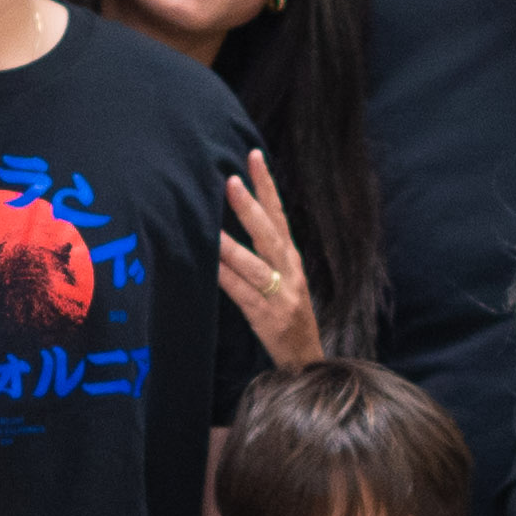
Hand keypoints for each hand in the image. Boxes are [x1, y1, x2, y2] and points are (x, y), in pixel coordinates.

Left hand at [214, 151, 320, 369]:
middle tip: (230, 180)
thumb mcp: (283, 279)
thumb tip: (236, 222)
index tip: (254, 155)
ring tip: (210, 226)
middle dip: (250, 206)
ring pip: (254, 265)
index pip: (279, 215)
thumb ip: (264, 254)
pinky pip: (242, 294)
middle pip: (270, 233)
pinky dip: (226, 279)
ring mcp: (280, 296)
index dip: (267, 185)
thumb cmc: (287, 316)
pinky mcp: (267, 317)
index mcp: (291, 259)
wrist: (306, 360)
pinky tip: (209, 266)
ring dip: (231, 245)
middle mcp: (289, 272)